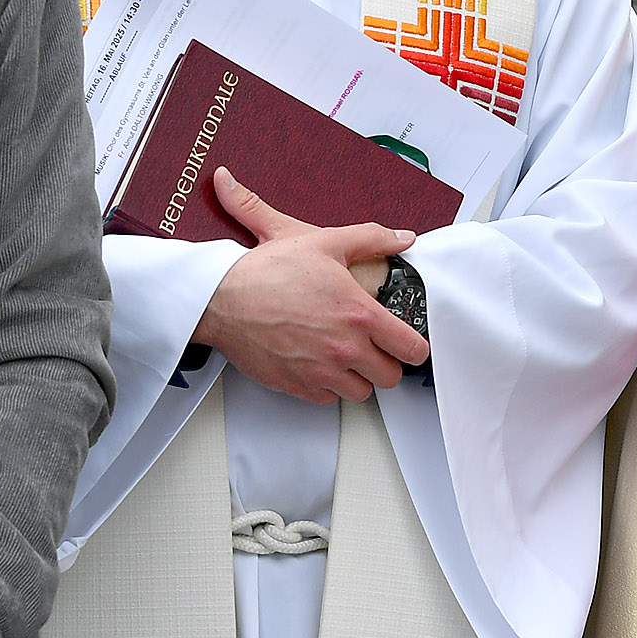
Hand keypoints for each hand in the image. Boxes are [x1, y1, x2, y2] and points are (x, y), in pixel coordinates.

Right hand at [193, 167, 429, 402]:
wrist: (221, 299)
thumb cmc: (266, 272)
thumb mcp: (323, 242)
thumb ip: (371, 238)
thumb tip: (403, 238)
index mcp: (359, 315)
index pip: (411, 348)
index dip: (415, 346)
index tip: (410, 343)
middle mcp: (344, 348)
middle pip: (390, 377)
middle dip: (387, 362)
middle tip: (375, 348)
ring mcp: (321, 371)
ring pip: (361, 393)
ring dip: (358, 377)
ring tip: (346, 355)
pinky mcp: (297, 385)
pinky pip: (329, 399)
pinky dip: (329, 385)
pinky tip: (319, 362)